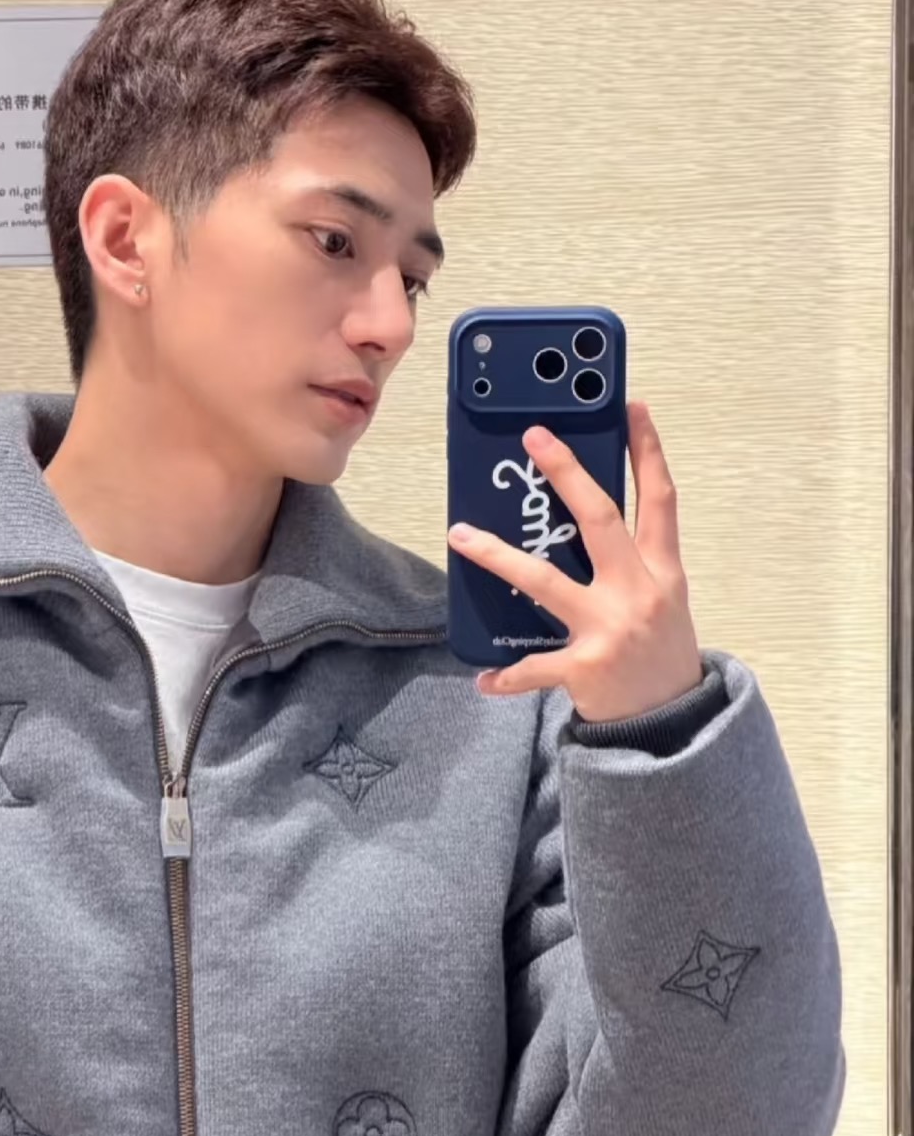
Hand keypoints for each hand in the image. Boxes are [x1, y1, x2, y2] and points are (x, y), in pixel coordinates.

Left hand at [446, 400, 703, 722]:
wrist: (675, 726)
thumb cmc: (661, 655)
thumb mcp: (664, 602)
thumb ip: (636, 564)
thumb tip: (587, 522)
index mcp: (663, 572)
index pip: (659, 500)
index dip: (648, 452)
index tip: (631, 409)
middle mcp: (639, 592)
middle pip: (601, 519)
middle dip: (568, 473)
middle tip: (535, 438)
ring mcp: (611, 628)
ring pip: (546, 581)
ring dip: (499, 556)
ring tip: (460, 535)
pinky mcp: (587, 667)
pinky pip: (534, 667)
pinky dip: (507, 677)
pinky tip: (484, 680)